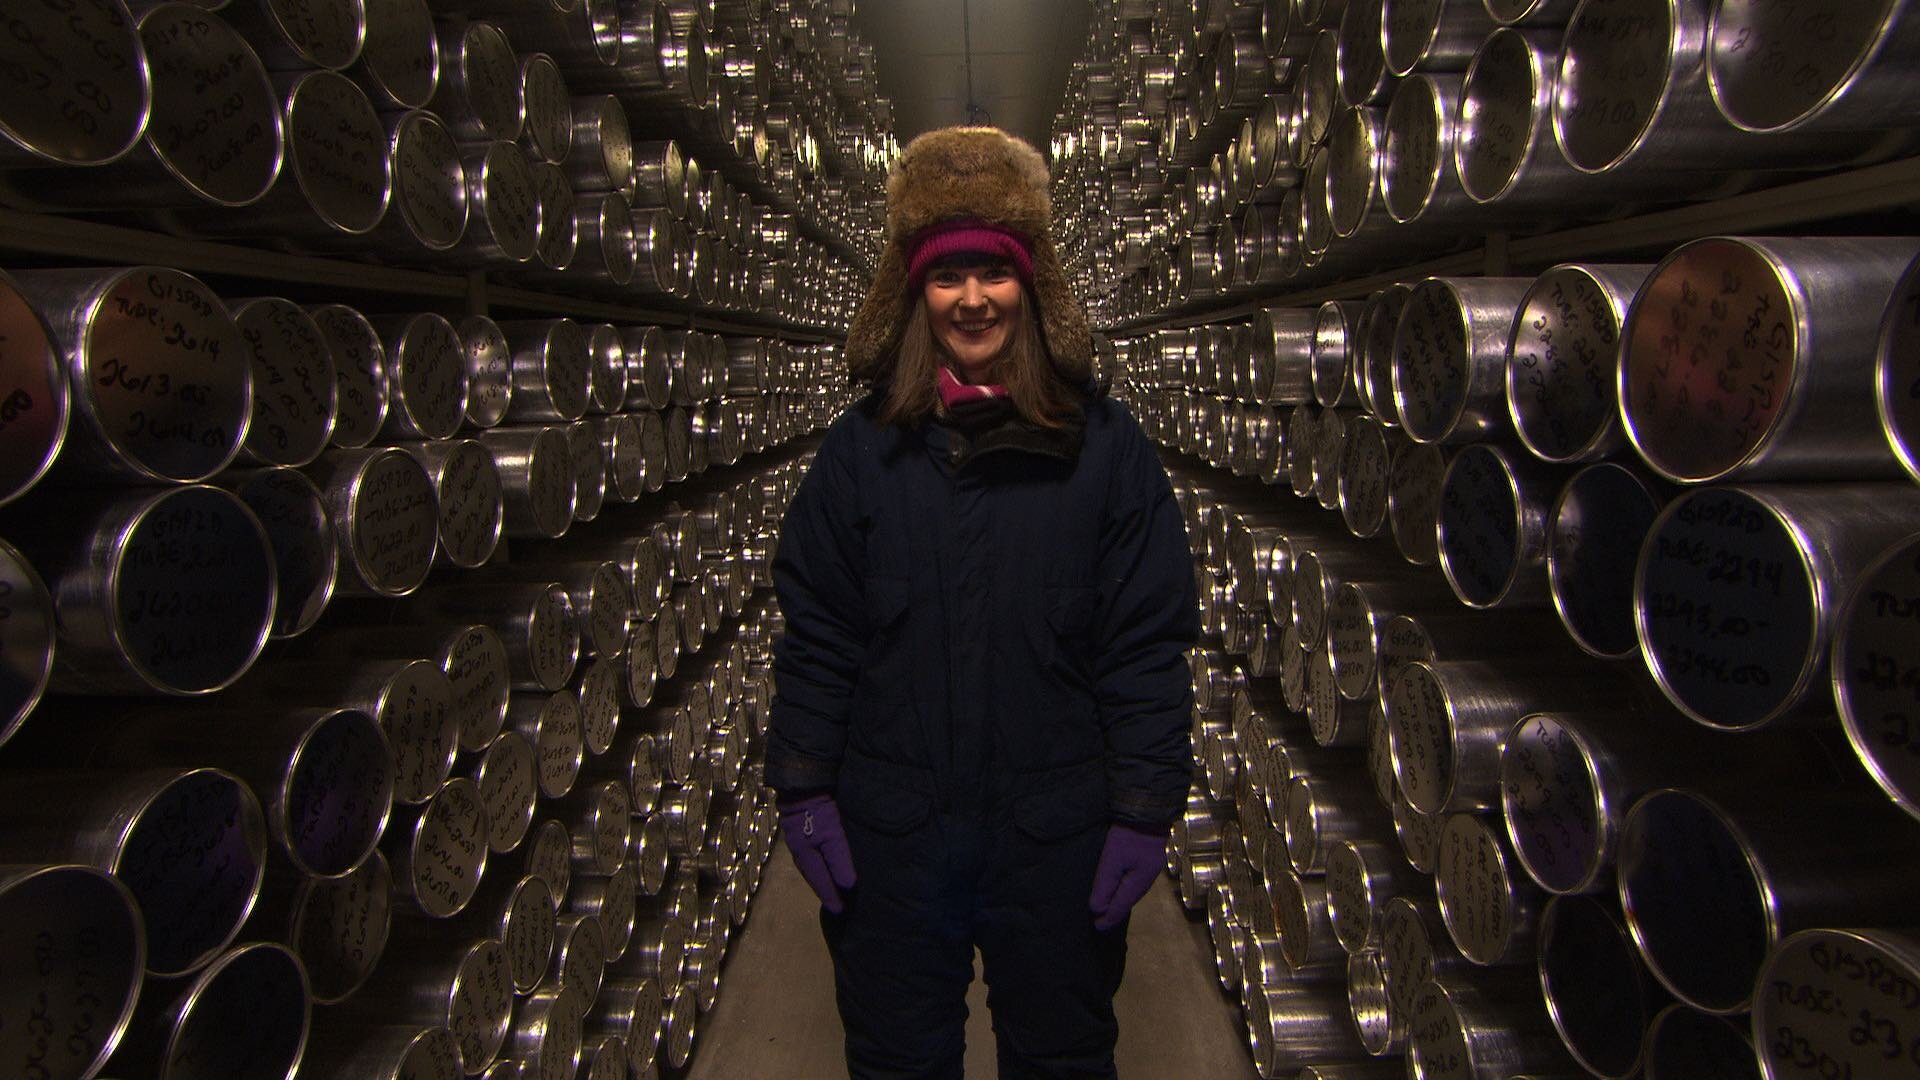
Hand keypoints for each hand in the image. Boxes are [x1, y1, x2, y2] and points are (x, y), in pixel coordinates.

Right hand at [778, 794, 856, 912]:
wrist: (802, 785)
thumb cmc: (818, 812)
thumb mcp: (832, 836)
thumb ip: (840, 860)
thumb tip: (848, 885)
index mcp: (805, 856)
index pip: (820, 882)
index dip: (830, 896)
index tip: (840, 911)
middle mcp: (800, 852)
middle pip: (813, 877)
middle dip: (824, 891)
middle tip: (836, 904)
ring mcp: (799, 841)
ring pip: (812, 868)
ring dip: (822, 880)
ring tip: (832, 889)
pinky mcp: (803, 831)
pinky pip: (812, 857)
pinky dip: (820, 866)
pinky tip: (826, 866)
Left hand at [1088, 824, 1165, 930]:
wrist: (1151, 808)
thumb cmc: (1131, 835)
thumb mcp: (1113, 858)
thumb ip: (1105, 883)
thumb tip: (1097, 908)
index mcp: (1139, 882)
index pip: (1121, 906)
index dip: (1108, 917)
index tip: (1097, 927)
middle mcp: (1146, 878)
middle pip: (1128, 900)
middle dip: (1115, 912)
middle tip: (1101, 921)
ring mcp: (1148, 866)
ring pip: (1131, 890)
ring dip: (1119, 900)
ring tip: (1108, 907)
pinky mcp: (1146, 855)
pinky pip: (1133, 879)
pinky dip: (1123, 887)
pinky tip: (1119, 885)